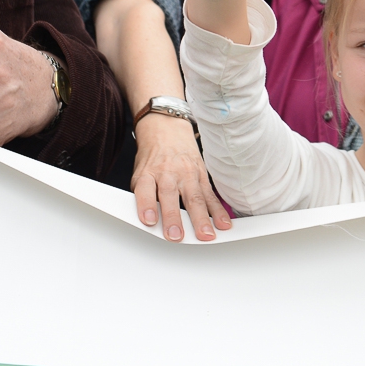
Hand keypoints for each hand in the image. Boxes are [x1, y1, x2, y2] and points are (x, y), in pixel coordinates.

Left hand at [133, 113, 230, 241]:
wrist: (167, 130)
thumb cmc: (153, 158)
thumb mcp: (141, 174)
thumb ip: (144, 196)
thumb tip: (148, 223)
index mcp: (149, 173)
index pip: (145, 189)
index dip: (147, 205)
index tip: (149, 220)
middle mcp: (168, 172)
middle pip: (171, 195)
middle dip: (174, 217)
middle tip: (176, 235)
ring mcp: (187, 173)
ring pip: (194, 197)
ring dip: (201, 218)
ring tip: (206, 234)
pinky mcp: (202, 175)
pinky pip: (210, 195)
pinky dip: (218, 210)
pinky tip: (223, 223)